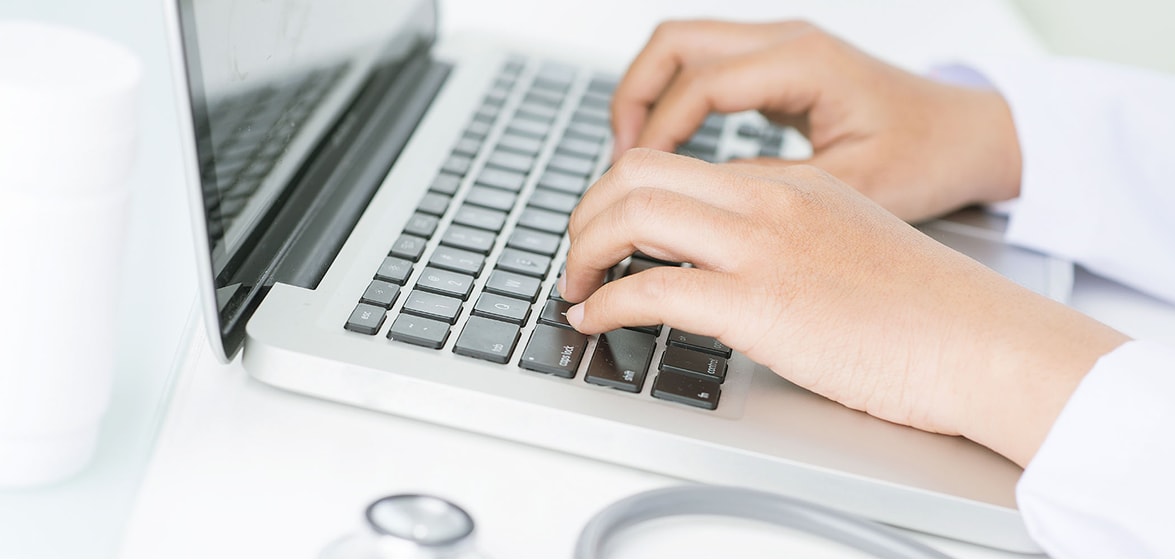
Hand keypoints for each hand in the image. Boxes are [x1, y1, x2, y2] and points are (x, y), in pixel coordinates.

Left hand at [562, 149, 1128, 466]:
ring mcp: (762, 249)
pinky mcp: (760, 307)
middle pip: (637, 173)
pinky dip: (605, 303)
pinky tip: (595, 320)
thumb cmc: (926, 306)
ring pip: (632, 216)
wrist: (983, 340)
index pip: (675, 166)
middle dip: (586, 212)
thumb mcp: (847, 240)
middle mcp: (768, 202)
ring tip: (576, 284)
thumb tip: (724, 257)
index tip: (608, 230)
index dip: (622, 195)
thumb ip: (784, 233)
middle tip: (579, 252)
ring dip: (583, 251)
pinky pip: (650, 291)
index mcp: (789, 184)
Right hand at [610, 20, 1021, 222]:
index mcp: (804, 64)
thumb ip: (768, 189)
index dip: (659, 135)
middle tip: (619, 163)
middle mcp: (786, 42)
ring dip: (647, 96)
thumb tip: (696, 207)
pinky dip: (674, 103)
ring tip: (634, 159)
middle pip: (673, 43)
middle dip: (633, 98)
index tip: (639, 186)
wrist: (971, 136)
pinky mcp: (778, 69)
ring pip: (682, 48)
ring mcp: (780, 50)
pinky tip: (671, 152)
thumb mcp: (848, 187)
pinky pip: (703, 69)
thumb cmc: (928, 158)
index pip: (700, 86)